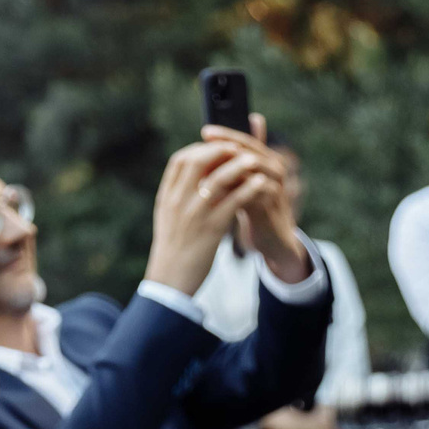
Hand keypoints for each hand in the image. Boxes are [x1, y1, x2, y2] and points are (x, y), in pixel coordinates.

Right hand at [144, 137, 284, 294]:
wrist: (169, 281)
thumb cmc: (173, 249)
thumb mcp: (169, 218)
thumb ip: (180, 196)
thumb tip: (199, 178)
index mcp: (167, 198)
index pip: (181, 160)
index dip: (200, 149)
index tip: (217, 147)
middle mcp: (178, 202)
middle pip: (197, 161)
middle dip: (219, 150)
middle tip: (238, 149)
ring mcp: (194, 215)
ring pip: (218, 179)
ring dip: (239, 165)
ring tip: (255, 160)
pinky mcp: (211, 230)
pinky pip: (234, 202)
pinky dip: (249, 189)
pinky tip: (261, 184)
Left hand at [219, 115, 310, 282]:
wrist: (271, 237)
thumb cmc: (252, 205)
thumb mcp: (241, 182)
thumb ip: (231, 163)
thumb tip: (211, 144)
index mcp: (267, 160)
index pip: (246, 141)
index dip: (227, 135)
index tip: (206, 131)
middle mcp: (275, 169)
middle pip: (251, 149)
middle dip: (227, 144)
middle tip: (207, 140)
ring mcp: (275, 186)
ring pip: (254, 167)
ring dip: (230, 163)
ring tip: (207, 163)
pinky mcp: (271, 205)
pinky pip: (254, 191)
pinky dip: (235, 188)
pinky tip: (216, 188)